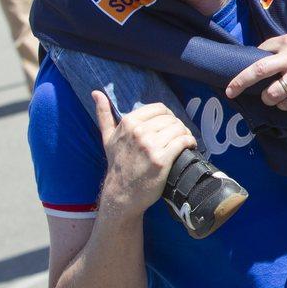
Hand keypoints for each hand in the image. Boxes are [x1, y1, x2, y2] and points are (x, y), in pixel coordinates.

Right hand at [93, 91, 196, 219]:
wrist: (121, 194)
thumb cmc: (117, 164)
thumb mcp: (107, 138)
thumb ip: (103, 114)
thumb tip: (96, 93)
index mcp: (128, 123)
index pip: (160, 108)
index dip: (168, 117)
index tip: (169, 127)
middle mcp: (139, 132)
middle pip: (171, 119)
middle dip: (177, 127)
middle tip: (178, 136)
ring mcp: (150, 146)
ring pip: (179, 129)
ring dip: (185, 135)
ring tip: (184, 142)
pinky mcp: (161, 160)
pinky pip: (183, 141)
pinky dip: (190, 142)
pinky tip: (189, 147)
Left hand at [225, 30, 286, 109]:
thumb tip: (270, 51)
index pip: (261, 50)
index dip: (253, 58)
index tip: (251, 66)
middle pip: (258, 71)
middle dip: (240, 82)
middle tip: (230, 90)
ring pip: (272, 94)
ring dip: (268, 98)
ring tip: (271, 96)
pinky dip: (284, 105)